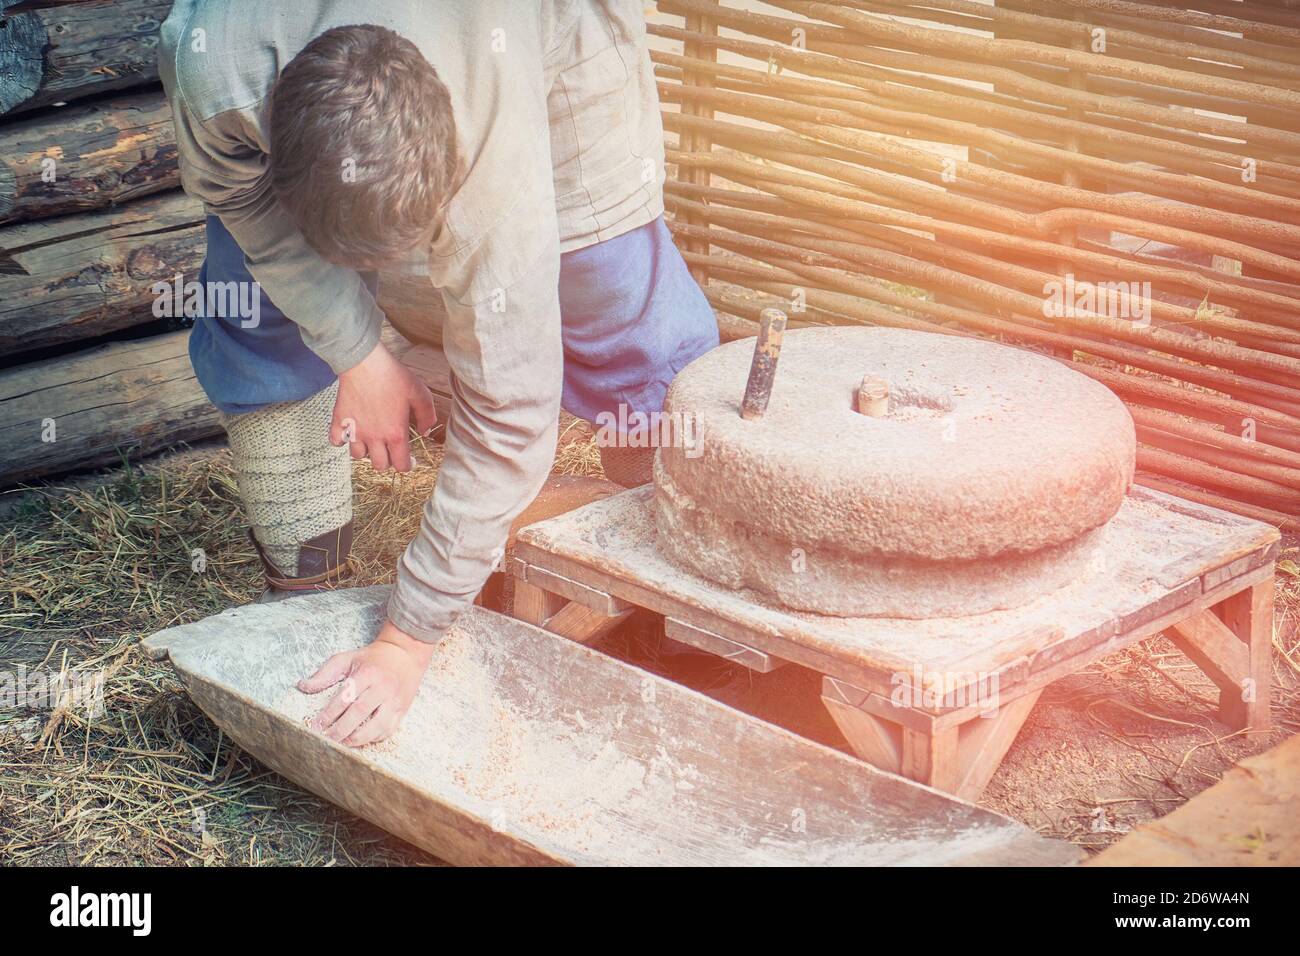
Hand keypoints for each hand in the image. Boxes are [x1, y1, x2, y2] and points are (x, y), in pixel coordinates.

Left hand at [297, 620, 436, 746]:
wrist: (404, 654)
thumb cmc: (372, 658)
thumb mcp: (347, 659)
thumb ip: (324, 673)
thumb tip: (302, 686)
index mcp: (367, 673)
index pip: (345, 697)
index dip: (329, 714)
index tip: (316, 726)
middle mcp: (382, 687)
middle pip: (360, 712)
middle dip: (341, 729)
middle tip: (327, 739)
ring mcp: (395, 700)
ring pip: (378, 725)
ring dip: (358, 738)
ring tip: (343, 743)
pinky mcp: (402, 709)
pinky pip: (389, 729)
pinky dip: (374, 738)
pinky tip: (361, 739)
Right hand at [330, 341, 437, 471]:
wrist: (365, 362)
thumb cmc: (393, 376)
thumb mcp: (419, 393)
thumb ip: (427, 415)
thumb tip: (426, 431)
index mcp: (396, 434)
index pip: (401, 465)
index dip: (407, 465)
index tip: (408, 459)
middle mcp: (375, 438)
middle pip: (379, 466)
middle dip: (387, 460)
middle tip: (390, 449)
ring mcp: (355, 431)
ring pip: (357, 456)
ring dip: (365, 451)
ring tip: (370, 439)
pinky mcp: (339, 421)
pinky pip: (336, 442)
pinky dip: (341, 440)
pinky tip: (350, 432)